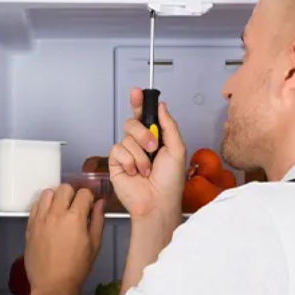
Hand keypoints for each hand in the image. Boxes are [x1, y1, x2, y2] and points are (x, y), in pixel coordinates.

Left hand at [25, 185, 104, 294]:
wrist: (53, 285)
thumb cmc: (75, 269)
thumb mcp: (94, 245)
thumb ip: (98, 220)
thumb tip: (100, 204)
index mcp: (75, 218)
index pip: (84, 193)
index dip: (89, 198)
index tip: (89, 204)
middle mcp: (56, 214)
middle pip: (64, 188)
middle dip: (73, 194)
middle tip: (76, 206)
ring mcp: (40, 219)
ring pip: (47, 193)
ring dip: (56, 196)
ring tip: (61, 208)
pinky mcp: (30, 226)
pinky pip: (35, 205)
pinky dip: (43, 205)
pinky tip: (49, 215)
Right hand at [109, 88, 185, 218]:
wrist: (158, 202)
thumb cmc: (170, 182)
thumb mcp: (177, 149)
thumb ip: (169, 125)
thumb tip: (162, 106)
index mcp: (155, 139)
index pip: (144, 116)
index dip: (139, 103)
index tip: (137, 92)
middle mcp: (140, 144)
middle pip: (132, 123)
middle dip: (143, 134)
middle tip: (153, 147)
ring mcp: (127, 153)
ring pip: (126, 138)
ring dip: (140, 155)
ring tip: (147, 170)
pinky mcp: (116, 163)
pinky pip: (118, 150)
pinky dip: (130, 162)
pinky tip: (135, 173)